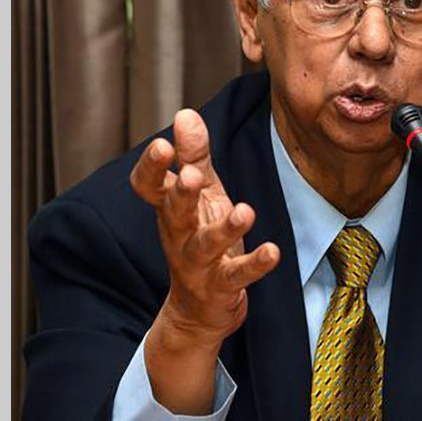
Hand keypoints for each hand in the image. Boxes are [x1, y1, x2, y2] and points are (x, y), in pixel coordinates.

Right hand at [130, 109, 280, 346]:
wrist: (199, 308)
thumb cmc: (199, 236)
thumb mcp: (201, 192)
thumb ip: (194, 155)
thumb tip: (185, 114)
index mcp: (170, 208)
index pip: (149, 186)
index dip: (152, 167)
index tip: (163, 144)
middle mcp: (178, 234)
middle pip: (173, 212)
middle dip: (180, 194)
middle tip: (190, 175)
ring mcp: (198, 263)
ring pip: (205, 245)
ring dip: (224, 230)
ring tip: (245, 211)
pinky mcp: (221, 285)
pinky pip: (237, 275)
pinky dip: (255, 264)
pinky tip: (272, 251)